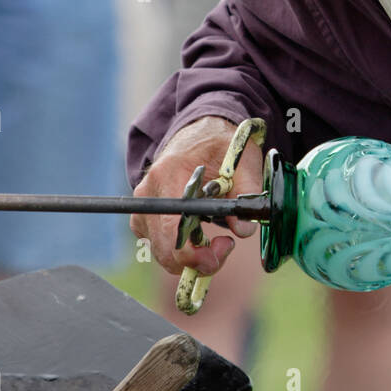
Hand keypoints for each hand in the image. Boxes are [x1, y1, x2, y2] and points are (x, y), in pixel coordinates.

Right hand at [131, 116, 262, 276]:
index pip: (172, 230)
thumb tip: (243, 229)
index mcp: (170, 175)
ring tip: (216, 238)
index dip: (195, 254)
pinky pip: (158, 244)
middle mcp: (149, 193)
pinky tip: (199, 235)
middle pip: (165, 249)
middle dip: (198, 259)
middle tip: (225, 245)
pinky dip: (180, 248)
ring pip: (161, 251)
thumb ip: (247, 192)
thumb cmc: (221, 144)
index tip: (223, 247)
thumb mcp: (243, 160)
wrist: (200, 131)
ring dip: (190, 255)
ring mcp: (143, 205)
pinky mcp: (145, 215)